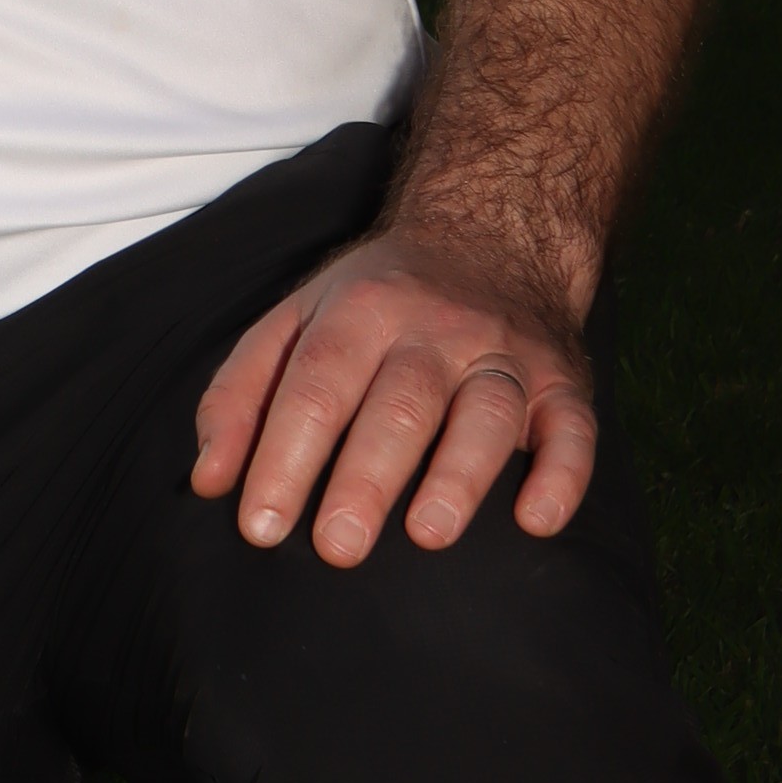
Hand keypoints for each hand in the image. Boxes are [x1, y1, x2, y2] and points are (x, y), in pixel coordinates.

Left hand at [190, 215, 599, 565]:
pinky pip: (573, 428)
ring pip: (486, 413)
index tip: (260, 527)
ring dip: (460, 475)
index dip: (284, 456)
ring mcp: (504, 354)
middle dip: (366, 477)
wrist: (492, 234)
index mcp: (359, 310)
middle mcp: (435, 329)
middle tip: (337, 549)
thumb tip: (209, 482)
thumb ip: (242, 395)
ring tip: (427, 536)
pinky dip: (562, 474)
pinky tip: (536, 519)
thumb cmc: (375, 300)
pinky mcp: (563, 383)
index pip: (315, 387)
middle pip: (399, 404)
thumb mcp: (295, 319)